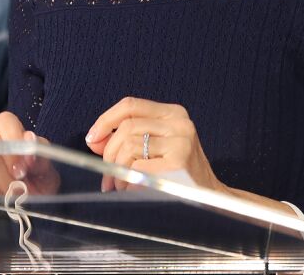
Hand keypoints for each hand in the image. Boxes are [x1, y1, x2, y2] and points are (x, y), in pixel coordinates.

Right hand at [0, 111, 58, 196]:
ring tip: (8, 199)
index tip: (22, 167)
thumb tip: (29, 140)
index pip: (5, 121)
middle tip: (17, 190)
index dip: (13, 139)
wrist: (25, 209)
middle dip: (4, 174)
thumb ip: (41, 158)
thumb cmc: (37, 184)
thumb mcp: (46, 174)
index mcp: (7, 131)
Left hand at [86, 96, 222, 192]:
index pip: (130, 105)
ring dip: (117, 170)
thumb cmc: (180, 174)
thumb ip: (127, 138)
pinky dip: (127, 180)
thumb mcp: (157, 147)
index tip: (92, 138)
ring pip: (128, 146)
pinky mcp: (179, 161)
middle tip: (107, 175)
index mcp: (173, 113)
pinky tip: (133, 189)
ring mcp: (181, 140)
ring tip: (121, 185)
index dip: (106, 120)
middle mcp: (179, 122)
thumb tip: (95, 139)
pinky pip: (137, 167)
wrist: (211, 199)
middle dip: (109, 154)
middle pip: (126, 128)